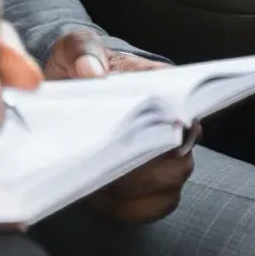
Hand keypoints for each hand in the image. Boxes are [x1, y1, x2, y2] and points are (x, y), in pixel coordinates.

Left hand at [46, 29, 197, 224]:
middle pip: (178, 159)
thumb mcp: (75, 47)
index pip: (185, 111)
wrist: (69, 90)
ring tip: (97, 177)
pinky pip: (152, 208)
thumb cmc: (80, 66)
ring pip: (168, 186)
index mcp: (165, 86)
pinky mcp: (148, 187)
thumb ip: (83, 50)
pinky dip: (127, 208)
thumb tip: (93, 72)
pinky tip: (101, 196)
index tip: (135, 135)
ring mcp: (164, 159)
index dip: (165, 128)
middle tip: (105, 161)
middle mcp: (175, 126)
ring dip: (131, 189)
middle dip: (141, 166)